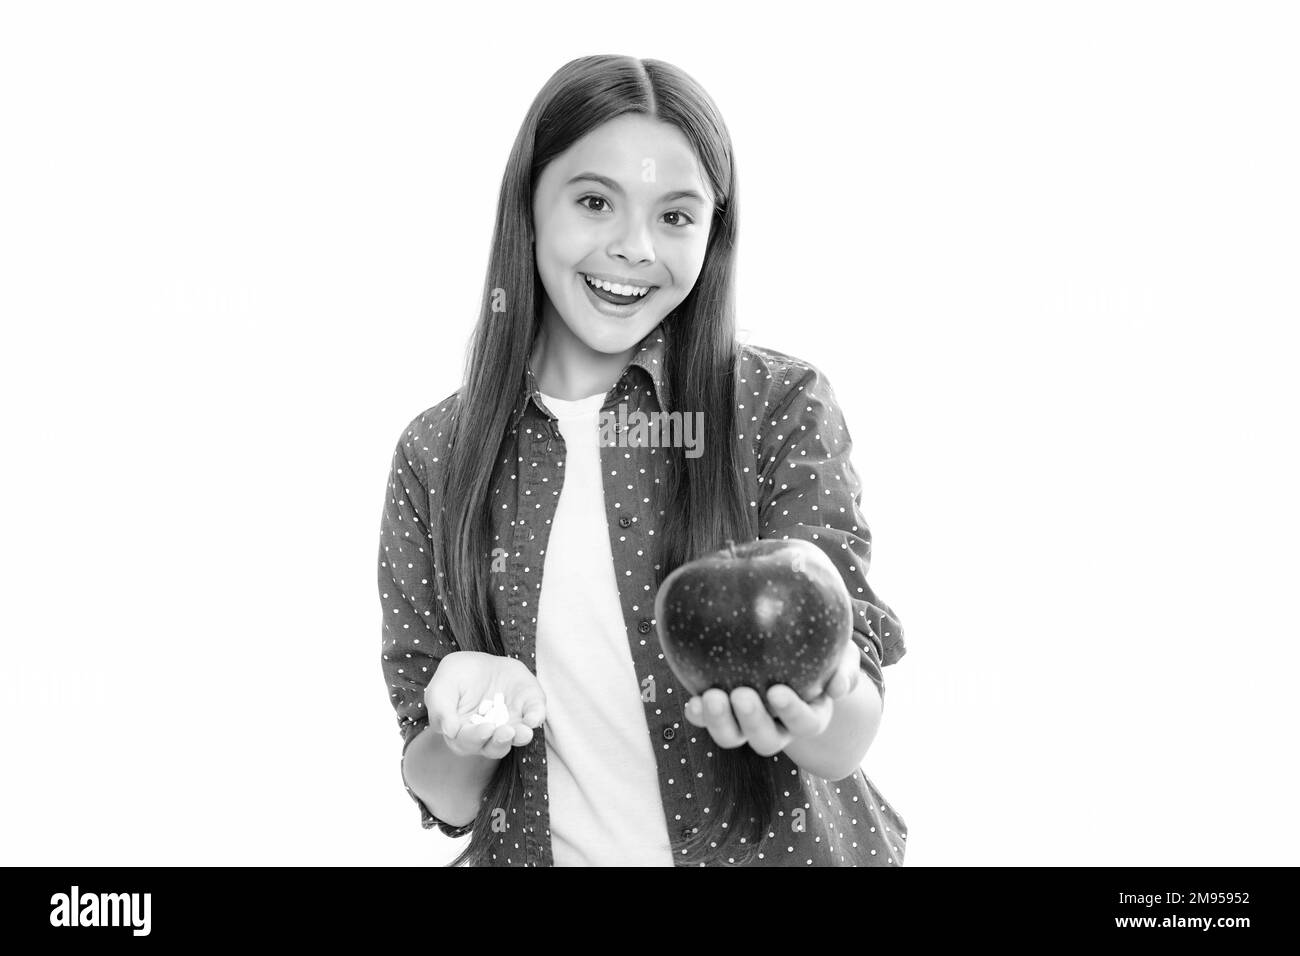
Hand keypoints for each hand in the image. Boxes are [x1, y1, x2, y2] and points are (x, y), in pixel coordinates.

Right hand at [424, 651, 546, 760]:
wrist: (478, 662)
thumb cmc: (455, 678)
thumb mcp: (441, 687)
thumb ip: (440, 709)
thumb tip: (449, 731)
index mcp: (463, 734)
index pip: (468, 742)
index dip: (476, 738)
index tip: (486, 729)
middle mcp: (489, 735)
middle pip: (494, 747)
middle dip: (500, 741)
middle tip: (506, 732)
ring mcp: (510, 723)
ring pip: (516, 738)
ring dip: (520, 736)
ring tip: (524, 731)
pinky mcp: (527, 708)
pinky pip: (534, 715)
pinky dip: (536, 716)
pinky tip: (535, 717)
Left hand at [682, 639, 860, 755]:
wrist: (793, 649)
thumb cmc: (821, 650)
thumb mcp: (842, 654)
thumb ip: (845, 667)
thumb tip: (839, 686)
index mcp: (809, 716)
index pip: (805, 723)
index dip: (792, 712)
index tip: (777, 691)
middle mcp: (778, 727)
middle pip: (765, 740)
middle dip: (752, 722)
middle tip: (742, 694)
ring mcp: (747, 724)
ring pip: (733, 737)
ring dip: (720, 722)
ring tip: (711, 697)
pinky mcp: (723, 713)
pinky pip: (707, 720)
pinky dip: (699, 716)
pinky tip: (692, 703)